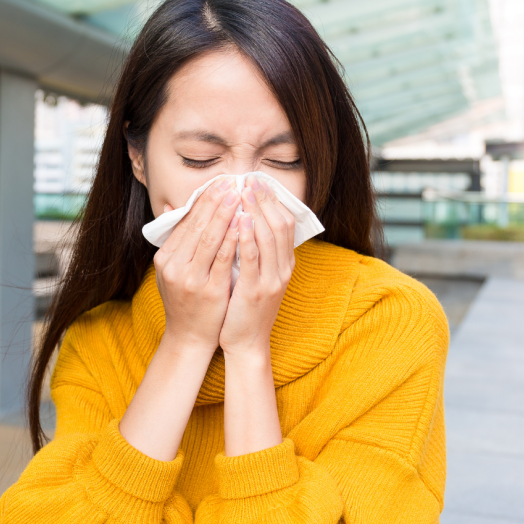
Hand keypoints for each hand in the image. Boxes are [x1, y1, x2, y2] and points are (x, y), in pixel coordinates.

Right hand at [153, 177, 240, 353]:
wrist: (189, 337)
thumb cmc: (185, 301)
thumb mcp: (172, 270)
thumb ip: (175, 240)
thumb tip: (174, 206)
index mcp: (165, 259)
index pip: (186, 222)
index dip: (202, 200)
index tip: (218, 183)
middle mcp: (174, 267)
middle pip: (197, 226)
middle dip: (215, 201)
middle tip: (230, 182)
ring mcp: (191, 279)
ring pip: (210, 239)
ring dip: (225, 214)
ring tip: (238, 195)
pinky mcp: (210, 290)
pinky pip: (223, 259)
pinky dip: (233, 239)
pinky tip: (242, 225)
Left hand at [218, 175, 295, 355]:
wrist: (246, 343)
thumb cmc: (245, 308)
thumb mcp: (256, 276)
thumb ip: (254, 251)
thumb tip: (243, 220)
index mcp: (283, 264)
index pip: (284, 223)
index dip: (272, 201)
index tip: (258, 182)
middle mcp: (282, 269)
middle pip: (280, 225)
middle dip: (264, 200)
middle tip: (250, 180)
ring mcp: (271, 280)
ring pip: (269, 237)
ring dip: (256, 212)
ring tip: (244, 193)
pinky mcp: (256, 291)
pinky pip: (253, 258)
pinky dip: (247, 237)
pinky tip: (239, 221)